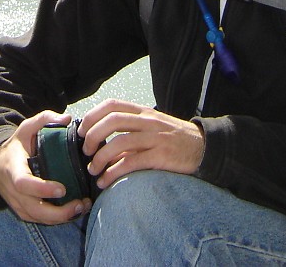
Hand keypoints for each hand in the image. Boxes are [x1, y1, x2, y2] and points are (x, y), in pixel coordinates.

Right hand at [0, 110, 90, 224]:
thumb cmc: (16, 145)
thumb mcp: (26, 128)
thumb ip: (45, 119)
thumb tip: (66, 119)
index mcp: (13, 168)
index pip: (24, 184)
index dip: (42, 189)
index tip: (62, 189)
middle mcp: (13, 190)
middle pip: (34, 209)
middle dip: (58, 212)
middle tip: (80, 204)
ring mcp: (17, 203)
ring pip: (38, 218)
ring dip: (61, 218)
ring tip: (82, 207)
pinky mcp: (23, 211)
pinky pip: (39, 220)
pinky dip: (57, 220)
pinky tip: (74, 211)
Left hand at [79, 99, 204, 190]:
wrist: (204, 148)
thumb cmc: (174, 138)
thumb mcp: (152, 126)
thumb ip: (130, 130)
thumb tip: (101, 144)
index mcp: (143, 112)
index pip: (112, 104)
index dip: (93, 116)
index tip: (81, 131)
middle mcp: (148, 121)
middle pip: (112, 120)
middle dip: (92, 135)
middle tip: (85, 151)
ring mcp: (155, 138)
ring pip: (119, 142)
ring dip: (100, 158)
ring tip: (93, 170)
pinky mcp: (161, 156)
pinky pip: (132, 162)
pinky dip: (114, 172)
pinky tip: (107, 181)